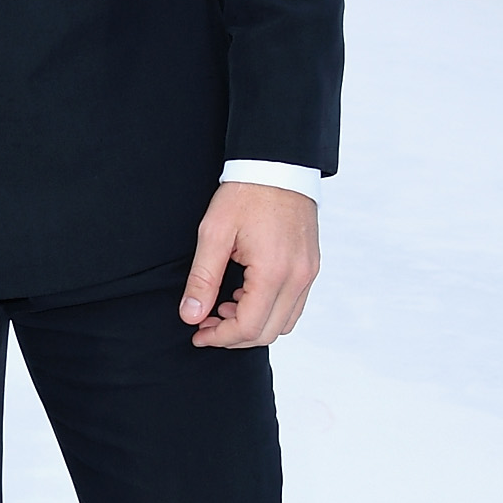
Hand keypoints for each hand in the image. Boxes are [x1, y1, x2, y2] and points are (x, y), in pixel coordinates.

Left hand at [180, 185, 319, 349]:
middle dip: (234, 336)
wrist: (278, 165)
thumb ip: (202, 279)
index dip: (219, 337)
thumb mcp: (214, 233)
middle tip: (206, 322)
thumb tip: (191, 315)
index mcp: (274, 271)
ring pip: (284, 323)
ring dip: (253, 324)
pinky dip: (269, 310)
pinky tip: (246, 294)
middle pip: (268, 333)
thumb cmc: (246, 193)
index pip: (249, 327)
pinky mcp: (311, 267)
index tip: (198, 333)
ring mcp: (309, 273)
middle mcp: (298, 277)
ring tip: (224, 306)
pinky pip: (293, 305)